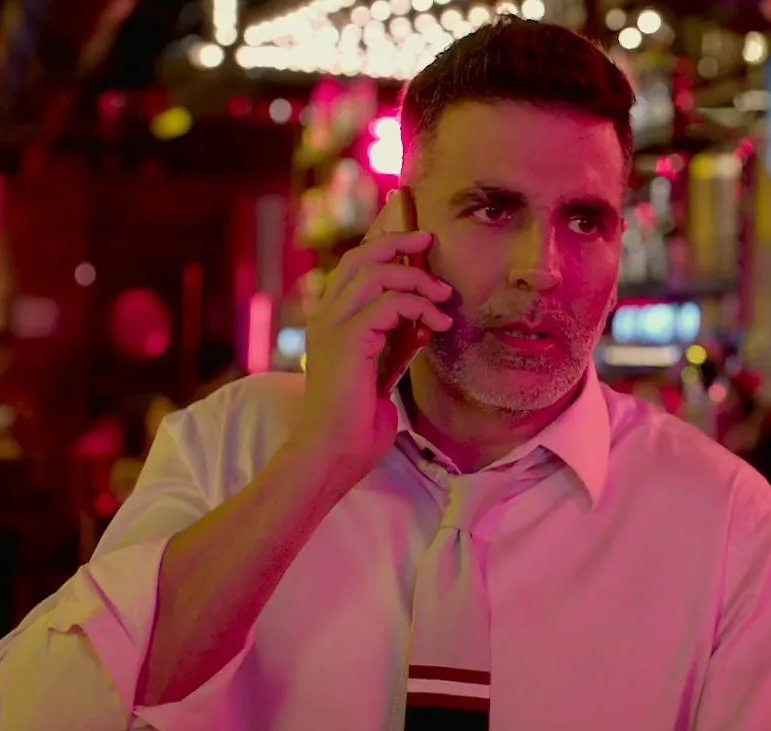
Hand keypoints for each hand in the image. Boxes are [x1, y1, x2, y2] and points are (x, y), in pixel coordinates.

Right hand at [293, 189, 452, 478]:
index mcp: (330, 322)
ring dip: (417, 278)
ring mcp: (332, 326)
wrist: (334, 454)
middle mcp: (325, 317)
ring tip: (444, 296)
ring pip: (376, 274)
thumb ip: (397, 344)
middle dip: (398, 241)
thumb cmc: (356, 424)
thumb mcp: (383, 373)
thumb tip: (422, 322)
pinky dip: (419, 307)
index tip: (415, 235)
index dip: (383, 245)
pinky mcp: (346, 340)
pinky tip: (436, 325)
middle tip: (430, 240)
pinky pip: (388, 304)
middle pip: (360, 257)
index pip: (354, 268)